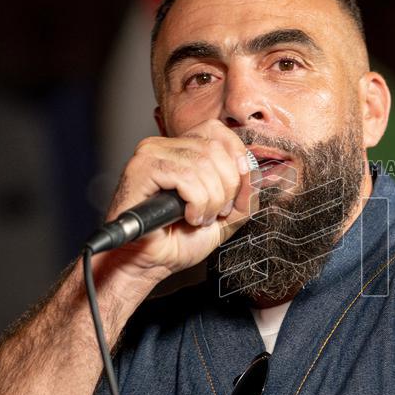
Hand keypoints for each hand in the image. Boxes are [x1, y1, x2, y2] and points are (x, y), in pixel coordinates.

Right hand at [102, 119, 260, 282]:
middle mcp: (165, 145)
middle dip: (226, 188)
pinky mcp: (142, 169)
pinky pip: (187, 178)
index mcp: (183, 149)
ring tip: (199, 218)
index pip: (219, 132)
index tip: (233, 193)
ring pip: (203, 164)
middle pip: (216, 149)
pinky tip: (187, 217)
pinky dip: (196, 202)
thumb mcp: (226, 214)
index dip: (235, 160)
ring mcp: (151, 153)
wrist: (151, 262)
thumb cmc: (180, 240)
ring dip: (211, 200)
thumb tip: (252, 170)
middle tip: (214, 212)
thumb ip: (244, 192)